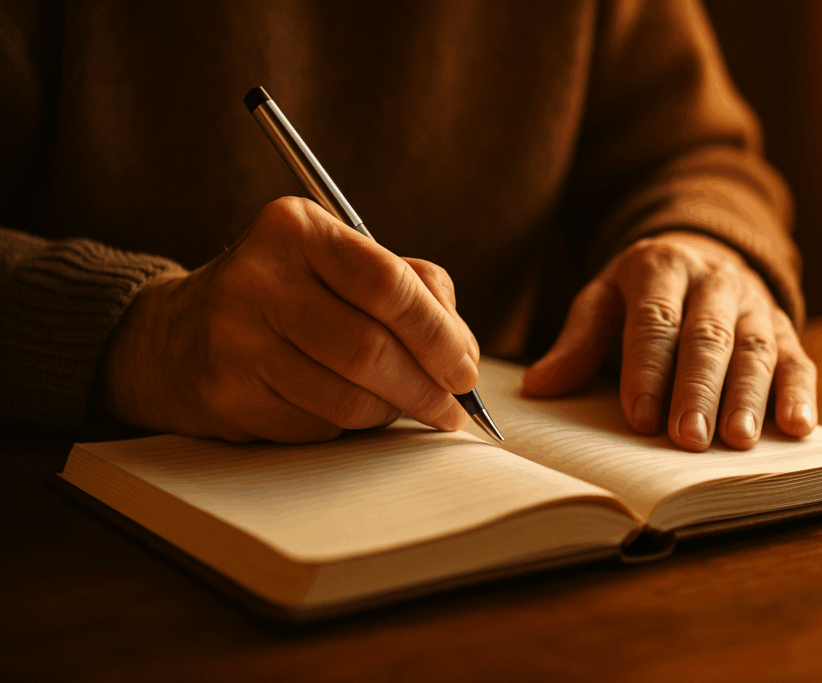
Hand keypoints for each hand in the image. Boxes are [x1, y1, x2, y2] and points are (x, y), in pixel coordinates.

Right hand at [95, 197, 479, 442]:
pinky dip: (350, 426)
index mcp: (296, 228)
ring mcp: (235, 338)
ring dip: (392, 411)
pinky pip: (317, 425)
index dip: (439, 333)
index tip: (465, 367)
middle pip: (371, 349)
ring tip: (405, 407)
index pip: (387, 283)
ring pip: (348, 397)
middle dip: (427, 387)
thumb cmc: (285, 296)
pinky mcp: (226, 394)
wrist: (174, 337)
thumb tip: (463, 350)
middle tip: (451, 407)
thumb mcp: (339, 263)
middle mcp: (258, 277)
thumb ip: (411, 287)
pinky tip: (350, 411)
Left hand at [523, 231, 816, 450]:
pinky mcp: (784, 329)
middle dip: (698, 390)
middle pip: (708, 337)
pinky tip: (796, 427)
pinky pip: (796, 360)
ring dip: (748, 397)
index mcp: (662, 266)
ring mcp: (753, 304)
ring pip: (755, 349)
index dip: (648, 369)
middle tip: (689, 438)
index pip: (655, 320)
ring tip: (738, 441)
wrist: (701, 254)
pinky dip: (800, 394)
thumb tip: (539, 386)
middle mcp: (714, 281)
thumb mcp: (603, 299)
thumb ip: (577, 341)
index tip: (640, 417)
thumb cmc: (641, 292)